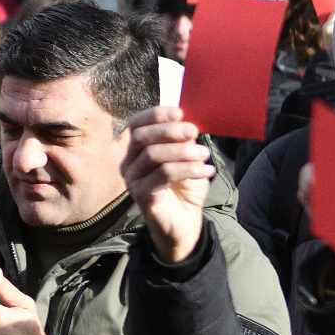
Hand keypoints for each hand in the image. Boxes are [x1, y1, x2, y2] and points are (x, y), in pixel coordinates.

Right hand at [122, 107, 212, 262]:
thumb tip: (188, 123)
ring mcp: (132, 181)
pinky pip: (163, 175)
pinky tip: (206, 171)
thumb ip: (184, 141)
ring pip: (152, 155)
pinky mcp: (141, 196)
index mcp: (136, 151)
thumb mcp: (187, 158)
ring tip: (205, 155)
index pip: (135, 125)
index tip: (180, 112)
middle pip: (140, 137)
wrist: (185, 222)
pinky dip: (188, 169)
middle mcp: (128, 164)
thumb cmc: (184, 188)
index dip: (155, 115)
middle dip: (169, 131)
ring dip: (182, 151)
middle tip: (194, 132)